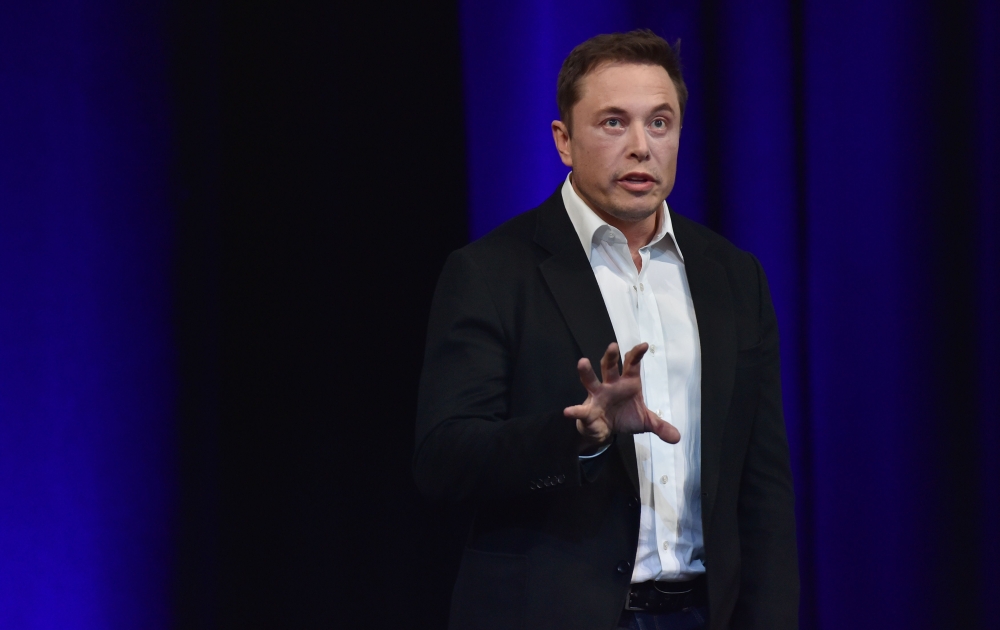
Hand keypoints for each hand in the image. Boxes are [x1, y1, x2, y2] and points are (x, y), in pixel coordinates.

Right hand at [563, 342, 680, 450]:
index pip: (632, 364)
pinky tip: (568, 411)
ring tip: (582, 362)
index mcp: (627, 382)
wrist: (605, 431)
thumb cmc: (624, 417)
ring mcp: (597, 396)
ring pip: (591, 380)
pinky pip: (581, 410)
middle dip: (611, 357)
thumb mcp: (645, 422)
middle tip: (613, 346)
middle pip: (609, 367)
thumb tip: (678, 438)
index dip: (636, 354)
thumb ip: (661, 426)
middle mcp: (611, 385)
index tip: (644, 346)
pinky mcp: (588, 410)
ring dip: (587, 372)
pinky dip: (575, 411)